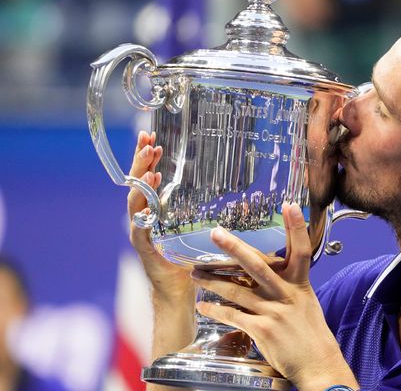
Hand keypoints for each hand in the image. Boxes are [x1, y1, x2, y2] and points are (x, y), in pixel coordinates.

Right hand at [127, 131, 192, 301]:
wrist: (180, 290)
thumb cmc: (193, 258)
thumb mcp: (199, 226)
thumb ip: (205, 207)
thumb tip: (236, 183)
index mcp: (156, 209)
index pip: (147, 177)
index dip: (147, 158)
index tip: (152, 137)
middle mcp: (144, 217)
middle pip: (138, 184)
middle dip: (141, 161)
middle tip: (147, 141)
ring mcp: (142, 231)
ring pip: (136, 202)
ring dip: (141, 183)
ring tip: (150, 169)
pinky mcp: (145, 248)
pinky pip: (139, 229)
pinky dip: (142, 215)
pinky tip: (148, 201)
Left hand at [194, 203, 358, 390]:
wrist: (318, 363)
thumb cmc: (311, 335)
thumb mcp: (305, 303)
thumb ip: (287, 287)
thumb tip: (266, 276)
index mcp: (300, 284)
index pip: (301, 250)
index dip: (297, 227)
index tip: (290, 205)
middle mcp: (286, 294)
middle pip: (257, 265)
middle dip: (234, 248)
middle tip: (216, 234)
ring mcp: (274, 312)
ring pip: (236, 290)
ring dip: (212, 281)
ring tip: (195, 274)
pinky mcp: (262, 330)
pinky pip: (233, 316)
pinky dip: (215, 310)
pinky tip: (204, 307)